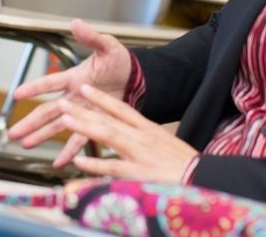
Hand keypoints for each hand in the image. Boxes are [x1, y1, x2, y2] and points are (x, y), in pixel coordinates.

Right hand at [6, 19, 133, 166]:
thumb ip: (91, 37)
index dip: (34, 88)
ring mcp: (83, 112)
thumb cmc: (120, 61)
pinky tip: (59, 161)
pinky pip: (80, 139)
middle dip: (30, 122)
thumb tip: (76, 23)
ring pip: (58, 126)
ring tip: (25, 144)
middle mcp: (74, 97)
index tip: (17, 94)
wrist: (138, 79)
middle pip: (48, 111)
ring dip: (42, 136)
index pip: (50, 83)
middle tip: (12, 132)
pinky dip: (70, 151)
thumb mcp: (107, 46)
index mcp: (75, 77)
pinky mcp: (95, 123)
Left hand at [55, 83, 196, 183]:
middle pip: (108, 119)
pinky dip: (96, 163)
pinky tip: (78, 161)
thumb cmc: (186, 165)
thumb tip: (132, 137)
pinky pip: (114, 166)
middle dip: (84, 109)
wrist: (204, 178)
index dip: (101, 98)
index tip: (84, 87)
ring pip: (109, 135)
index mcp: (149, 129)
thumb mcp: (165, 146)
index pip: (121, 109)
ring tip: (66, 120)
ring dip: (85, 127)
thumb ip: (147, 140)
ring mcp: (140, 153)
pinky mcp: (140, 172)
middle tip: (62, 102)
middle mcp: (142, 137)